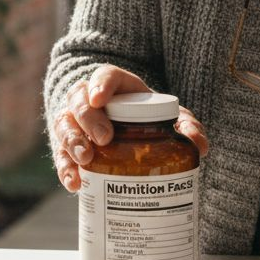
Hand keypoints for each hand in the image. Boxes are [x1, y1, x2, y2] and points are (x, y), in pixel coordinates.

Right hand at [50, 65, 208, 191]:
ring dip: (71, 141)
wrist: (129, 132)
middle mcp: (90, 100)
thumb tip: (199, 145)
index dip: (100, 85)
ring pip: (63, 124)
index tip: (100, 99)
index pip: (105, 76)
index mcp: (116, 86)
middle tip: (104, 139)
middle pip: (78, 99)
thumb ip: (187, 126)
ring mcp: (76, 122)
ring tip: (85, 160)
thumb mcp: (171, 118)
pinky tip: (75, 183)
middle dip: (87, 119)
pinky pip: (60, 154)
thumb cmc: (149, 119)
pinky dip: (66, 168)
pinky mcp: (69, 147)